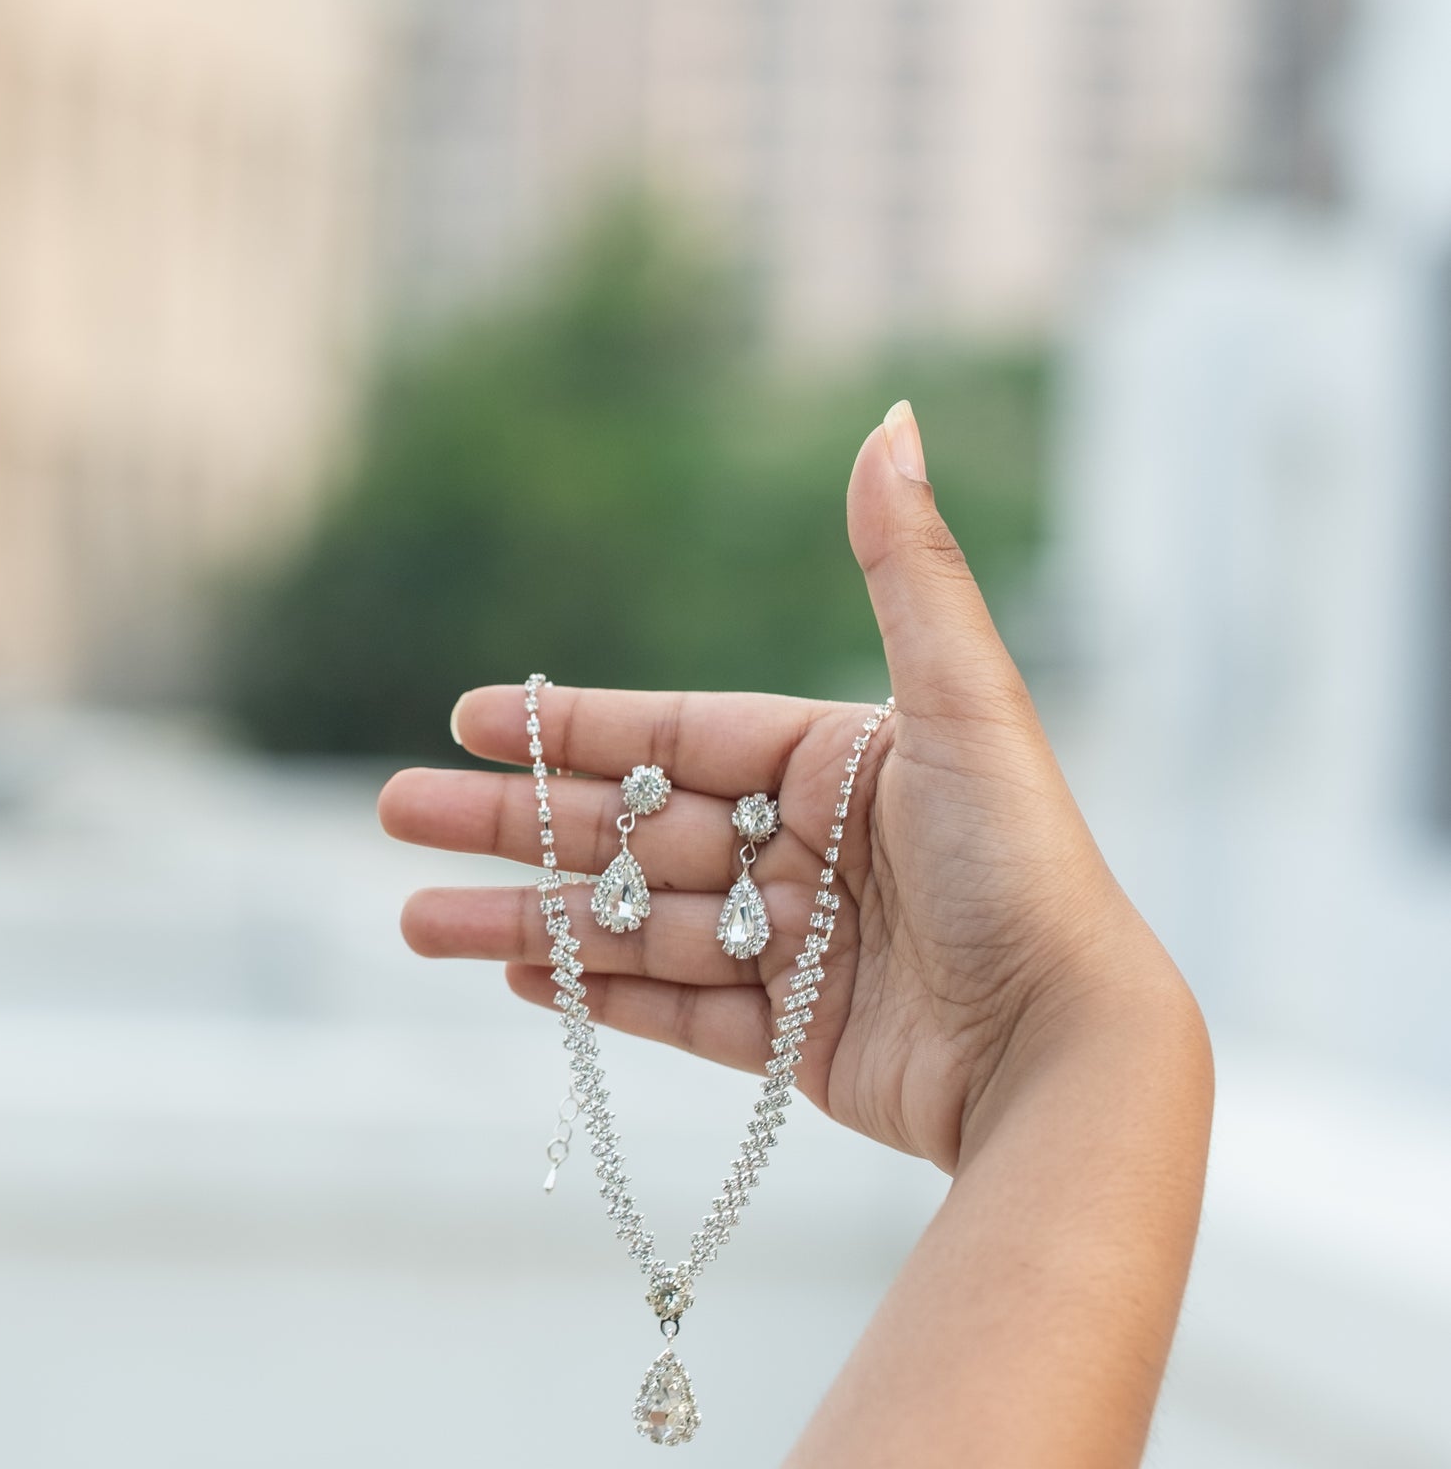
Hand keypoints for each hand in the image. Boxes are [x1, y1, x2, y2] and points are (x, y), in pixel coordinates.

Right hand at [380, 403, 1188, 1171]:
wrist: (1069, 1050)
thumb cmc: (1025, 870)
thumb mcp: (966, 707)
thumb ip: (909, 573)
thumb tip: (888, 419)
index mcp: (838, 764)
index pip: (674, 736)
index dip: (568, 727)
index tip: (467, 719)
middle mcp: (810, 849)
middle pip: (631, 829)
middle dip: (512, 823)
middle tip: (399, 815)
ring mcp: (798, 947)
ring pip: (633, 925)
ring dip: (526, 921)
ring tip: (417, 921)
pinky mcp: (796, 1038)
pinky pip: (674, 1009)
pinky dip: (598, 996)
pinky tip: (516, 977)